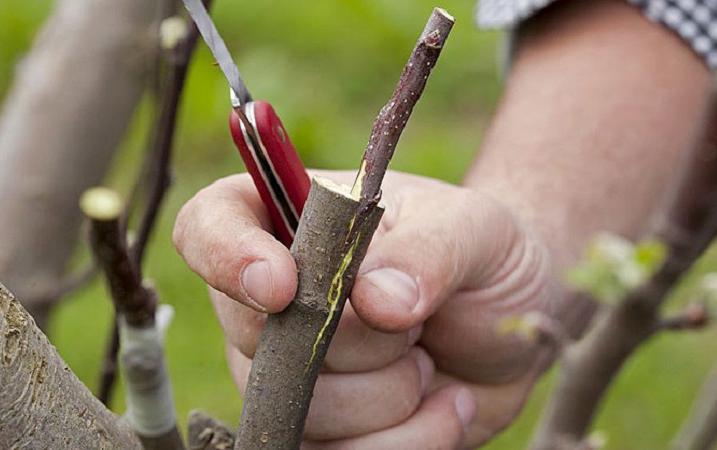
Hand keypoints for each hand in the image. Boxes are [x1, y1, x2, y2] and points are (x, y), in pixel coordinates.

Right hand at [174, 170, 556, 447]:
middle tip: (415, 323)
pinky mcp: (324, 431)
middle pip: (256, 337)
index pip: (208, 226)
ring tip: (431, 360)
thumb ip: (428, 252)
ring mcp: (290, 372)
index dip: (226, 257)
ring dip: (390, 395)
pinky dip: (408, 441)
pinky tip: (447, 406)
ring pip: (303, 409)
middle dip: (354, 343)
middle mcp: (273, 300)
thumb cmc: (480, 255)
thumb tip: (375, 301)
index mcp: (291, 221)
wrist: (509, 323)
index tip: (283, 286)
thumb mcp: (473, 229)